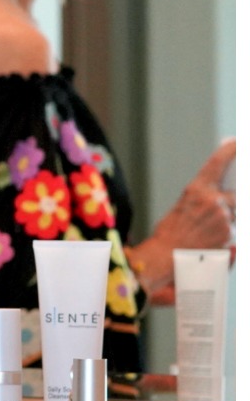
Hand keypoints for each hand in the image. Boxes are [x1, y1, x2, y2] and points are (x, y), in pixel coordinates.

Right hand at [133, 138, 235, 293]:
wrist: (163, 258)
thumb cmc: (169, 235)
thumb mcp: (184, 209)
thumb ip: (204, 200)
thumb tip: (222, 200)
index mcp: (196, 190)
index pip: (217, 163)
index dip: (230, 150)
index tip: (238, 141)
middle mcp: (212, 200)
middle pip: (237, 196)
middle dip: (233, 205)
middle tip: (218, 212)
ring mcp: (223, 218)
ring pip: (236, 217)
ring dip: (227, 225)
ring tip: (207, 235)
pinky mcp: (230, 235)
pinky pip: (236, 234)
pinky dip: (227, 239)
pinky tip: (211, 244)